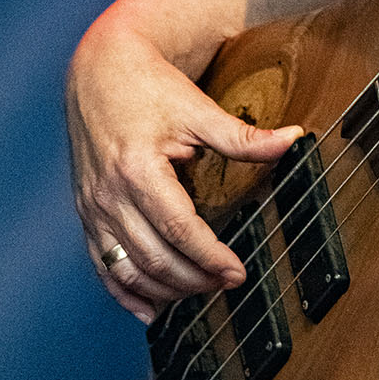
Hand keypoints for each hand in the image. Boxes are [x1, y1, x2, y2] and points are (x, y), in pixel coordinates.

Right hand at [65, 18, 300, 322]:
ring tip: (199, 292)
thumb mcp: (197, 108)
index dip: (211, 257)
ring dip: (165, 291)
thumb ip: (243, 136)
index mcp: (138, 169)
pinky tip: (151, 311)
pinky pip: (103, 265)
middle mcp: (110, 194)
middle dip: (194, 280)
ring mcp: (93, 207)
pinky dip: (125, 293)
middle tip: (226, 283)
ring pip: (128, 270)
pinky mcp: (86, 212)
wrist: (99, 68)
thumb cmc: (148, 86)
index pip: (179, 229)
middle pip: (154, 258)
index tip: (238, 272)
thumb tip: (292, 140)